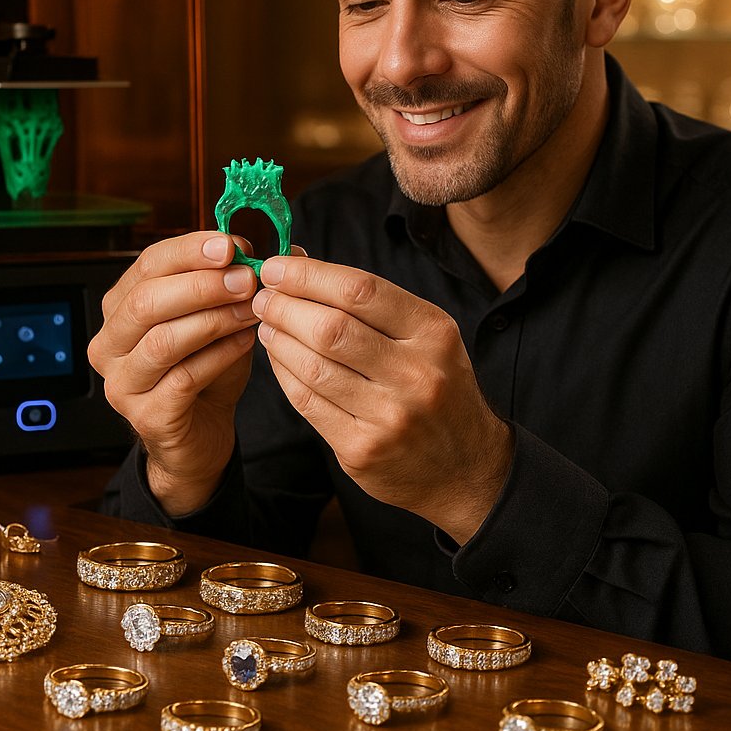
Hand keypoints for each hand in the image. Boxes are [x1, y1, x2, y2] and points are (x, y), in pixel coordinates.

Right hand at [87, 231, 259, 514]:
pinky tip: (246, 343)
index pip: (148, 264)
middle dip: (202, 284)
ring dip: (214, 319)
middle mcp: (109, 344)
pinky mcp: (146, 416)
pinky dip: (220, 355)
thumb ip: (236, 284)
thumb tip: (283, 249)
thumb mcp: (219, 317)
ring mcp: (122, 383)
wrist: (200, 434)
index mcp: (120, 308)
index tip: (233, 246)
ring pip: (163, 340)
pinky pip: (184, 378)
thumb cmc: (206, 369)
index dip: (191, 250)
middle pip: (147, 300)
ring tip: (252, 310)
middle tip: (246, 278)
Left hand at [250, 255, 511, 544]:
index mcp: (434, 332)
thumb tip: (297, 264)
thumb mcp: (425, 335)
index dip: (308, 275)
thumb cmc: (436, 384)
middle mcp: (416, 373)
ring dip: (278, 340)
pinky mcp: (362, 450)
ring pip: (312, 366)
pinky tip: (278, 358)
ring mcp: (389, 417)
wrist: (467, 466)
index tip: (276, 268)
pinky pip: (307, 403)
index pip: (360, 290)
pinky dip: (283, 374)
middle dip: (285, 307)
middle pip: (330, 328)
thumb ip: (369, 302)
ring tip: (267, 325)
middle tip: (263, 298)